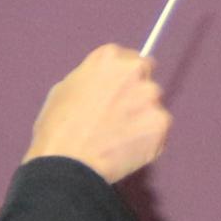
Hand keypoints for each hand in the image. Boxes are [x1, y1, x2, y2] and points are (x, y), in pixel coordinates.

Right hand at [25, 45, 171, 182]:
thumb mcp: (65, 89)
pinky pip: (158, 132)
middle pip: (145, 81)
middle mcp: (134, 71)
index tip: (118, 95)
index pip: (131, 60)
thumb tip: (104, 85)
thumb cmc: (59, 129)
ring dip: (141, 120)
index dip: (124, 80)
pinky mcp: (161, 123)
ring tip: (117, 139)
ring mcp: (150, 97)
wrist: (68, 163)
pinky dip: (147, 142)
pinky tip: (125, 150)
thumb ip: (93, 80)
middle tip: (117, 120)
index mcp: (109, 58)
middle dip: (136, 98)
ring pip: (153, 108)